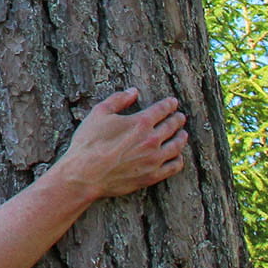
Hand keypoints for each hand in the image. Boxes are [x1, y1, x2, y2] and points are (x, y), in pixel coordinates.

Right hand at [53, 88, 188, 200]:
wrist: (85, 175)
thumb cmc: (88, 143)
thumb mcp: (98, 114)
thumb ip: (117, 100)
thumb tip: (133, 91)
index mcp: (140, 122)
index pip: (162, 109)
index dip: (169, 104)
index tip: (173, 102)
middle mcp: (152, 140)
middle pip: (172, 126)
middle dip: (177, 119)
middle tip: (180, 117)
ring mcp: (154, 159)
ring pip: (177, 146)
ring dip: (182, 138)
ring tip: (183, 134)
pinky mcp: (152, 175)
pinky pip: (174, 166)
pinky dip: (179, 159)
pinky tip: (177, 156)